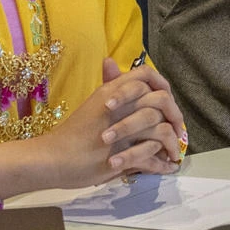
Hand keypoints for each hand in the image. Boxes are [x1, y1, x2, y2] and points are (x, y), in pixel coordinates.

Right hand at [20, 59, 184, 191]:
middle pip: (161, 102)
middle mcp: (118, 107)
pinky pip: (151, 157)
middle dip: (175, 117)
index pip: (147, 75)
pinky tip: (168, 167)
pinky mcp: (120, 156)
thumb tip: (112, 61)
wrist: (50, 158)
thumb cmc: (73, 133)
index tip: (168, 103)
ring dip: (172, 144)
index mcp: (112, 93)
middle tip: (178, 131)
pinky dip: (162, 164)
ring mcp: (121, 133)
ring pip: (161, 131)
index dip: (163, 86)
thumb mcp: (93, 104)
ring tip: (173, 154)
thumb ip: (110, 86)